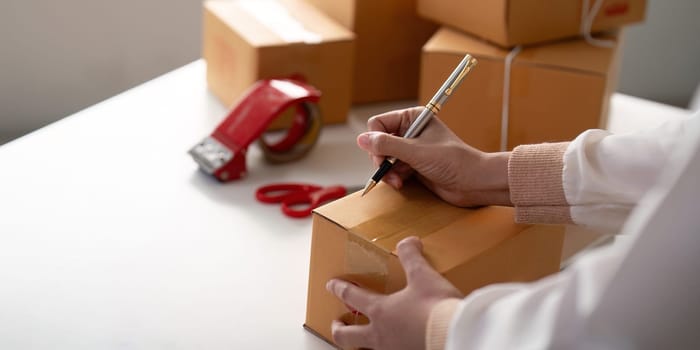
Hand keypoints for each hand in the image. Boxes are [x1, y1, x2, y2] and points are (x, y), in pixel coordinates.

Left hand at [326, 237, 462, 349]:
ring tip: (361, 343)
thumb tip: (408, 241)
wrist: (454, 337)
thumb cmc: (436, 309)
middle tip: (337, 324)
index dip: (339, 288)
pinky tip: (396, 347)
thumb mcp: (423, 276)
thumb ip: (412, 256)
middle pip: (346, 336)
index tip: (331, 285)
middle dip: (338, 329)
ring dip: (358, 347)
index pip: (351, 295)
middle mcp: (380, 335)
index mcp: (380, 310)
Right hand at [357, 107, 511, 206]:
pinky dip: (394, 177)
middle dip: (381, 159)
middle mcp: (410, 131)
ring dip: (388, 171)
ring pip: (384, 158)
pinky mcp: (414, 165)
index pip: (378, 124)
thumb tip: (361, 139)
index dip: (375, 140)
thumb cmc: (452, 161)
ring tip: (398, 181)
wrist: (473, 182)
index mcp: (412, 118)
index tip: (381, 156)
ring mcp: (411, 149)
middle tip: (388, 171)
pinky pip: (393, 169)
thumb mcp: (416, 152)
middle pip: (378, 142)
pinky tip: (402, 183)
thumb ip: (387, 145)